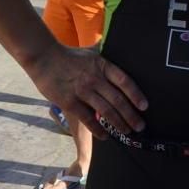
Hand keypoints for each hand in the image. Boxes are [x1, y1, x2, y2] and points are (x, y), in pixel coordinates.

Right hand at [24, 43, 147, 139]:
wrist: (43, 58)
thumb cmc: (69, 56)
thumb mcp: (92, 53)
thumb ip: (105, 59)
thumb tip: (122, 54)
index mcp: (102, 65)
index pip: (124, 81)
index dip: (136, 94)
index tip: (145, 106)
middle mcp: (95, 78)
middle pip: (118, 100)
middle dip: (131, 115)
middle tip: (140, 126)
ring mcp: (82, 90)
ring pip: (105, 111)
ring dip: (118, 123)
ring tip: (127, 131)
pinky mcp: (69, 101)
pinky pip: (87, 118)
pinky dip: (98, 129)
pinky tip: (105, 135)